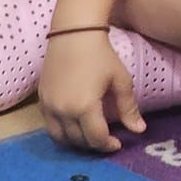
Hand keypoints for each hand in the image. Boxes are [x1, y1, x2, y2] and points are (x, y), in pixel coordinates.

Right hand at [39, 32, 144, 153]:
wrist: (74, 34)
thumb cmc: (101, 55)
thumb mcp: (120, 79)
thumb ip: (128, 107)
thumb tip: (140, 130)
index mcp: (84, 107)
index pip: (96, 138)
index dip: (108, 146)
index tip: (118, 144)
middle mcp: (63, 111)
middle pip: (77, 141)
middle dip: (93, 145)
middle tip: (106, 140)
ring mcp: (49, 107)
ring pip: (60, 138)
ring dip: (76, 142)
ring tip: (90, 136)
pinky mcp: (41, 101)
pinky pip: (49, 126)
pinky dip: (62, 132)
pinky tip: (74, 126)